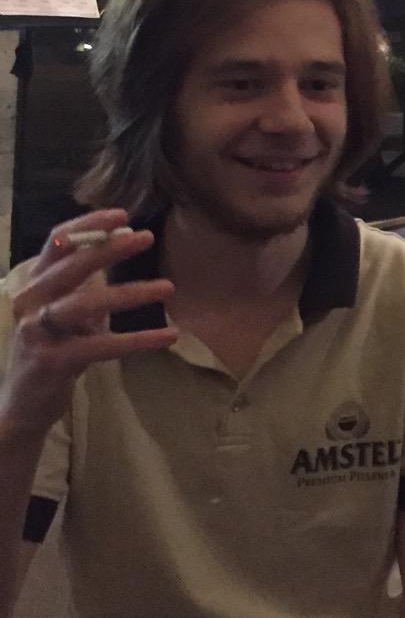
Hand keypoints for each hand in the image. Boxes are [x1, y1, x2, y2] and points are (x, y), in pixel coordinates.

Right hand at [1, 213, 176, 438]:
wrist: (24, 403)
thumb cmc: (53, 349)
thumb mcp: (68, 308)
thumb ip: (88, 279)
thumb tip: (124, 238)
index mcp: (34, 284)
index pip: (56, 242)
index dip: (87, 224)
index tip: (122, 214)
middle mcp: (30, 302)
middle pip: (71, 266)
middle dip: (110, 248)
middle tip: (146, 237)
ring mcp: (37, 331)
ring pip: (86, 304)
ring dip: (130, 293)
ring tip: (168, 287)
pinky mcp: (51, 361)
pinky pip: (100, 345)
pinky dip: (137, 339)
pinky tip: (168, 335)